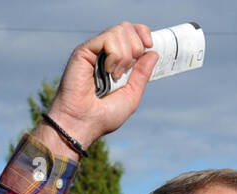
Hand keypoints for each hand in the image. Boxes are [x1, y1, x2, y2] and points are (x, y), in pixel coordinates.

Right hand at [45, 21, 156, 148]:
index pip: (132, 32)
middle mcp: (104, 52)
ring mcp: (94, 50)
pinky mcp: (84, 50)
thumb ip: (142, 74)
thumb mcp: (131, 94)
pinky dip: (115, 56)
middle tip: (127, 69)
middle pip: (128, 28)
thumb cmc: (103, 115)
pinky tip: (107, 71)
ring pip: (120, 31)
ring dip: (125, 56)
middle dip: (137, 47)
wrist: (83, 122)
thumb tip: (153, 53)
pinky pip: (109, 38)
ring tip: (114, 75)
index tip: (150, 45)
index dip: (143, 34)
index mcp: (116, 60)